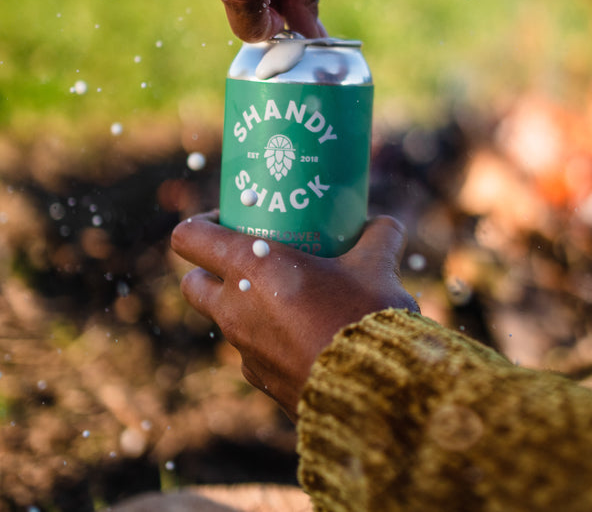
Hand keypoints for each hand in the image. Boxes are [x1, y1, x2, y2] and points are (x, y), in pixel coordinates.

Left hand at [171, 212, 416, 420]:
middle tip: (251, 258)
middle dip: (210, 269)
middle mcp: (234, 308)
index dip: (203, 222)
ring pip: (224, 319)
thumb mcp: (377, 264)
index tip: (232, 218)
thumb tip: (381, 223)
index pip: (189, 236)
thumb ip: (378, 234)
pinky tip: (307, 333)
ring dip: (245, 304)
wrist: (371, 393)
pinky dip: (270, 337)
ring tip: (289, 295)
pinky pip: (253, 350)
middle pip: (192, 284)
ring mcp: (243, 349)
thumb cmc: (363, 317)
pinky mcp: (260, 380)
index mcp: (250, 267)